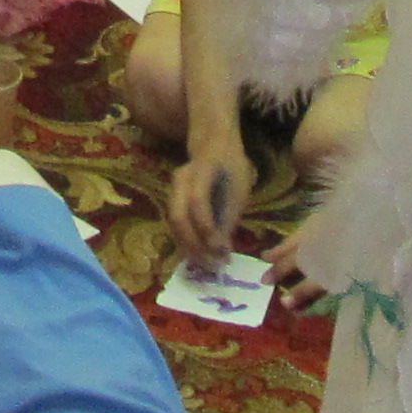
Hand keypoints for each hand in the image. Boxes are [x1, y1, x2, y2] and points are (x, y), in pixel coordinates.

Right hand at [168, 132, 253, 267]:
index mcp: (200, 172)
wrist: (215, 146)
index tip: (223, 251)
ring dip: (188, 248)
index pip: (198, 204)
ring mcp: (172, 190)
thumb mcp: (239, 191)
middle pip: (178, 217)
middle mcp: (179, 181)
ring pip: (173, 224)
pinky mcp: (172, 200)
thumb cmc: (232, 168)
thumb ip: (228, 219)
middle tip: (212, 266)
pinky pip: (175, 225)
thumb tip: (221, 251)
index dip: (208, 230)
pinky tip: (199, 255)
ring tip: (206, 265)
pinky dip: (185, 242)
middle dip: (194, 245)